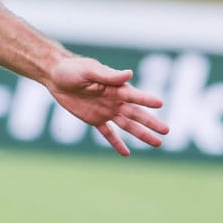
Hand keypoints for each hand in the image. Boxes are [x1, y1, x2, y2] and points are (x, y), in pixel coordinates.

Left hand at [43, 55, 168, 155]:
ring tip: (157, 143)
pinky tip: (126, 153)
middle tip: (166, 131)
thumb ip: (109, 75)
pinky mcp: (94, 119)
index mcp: (115, 87)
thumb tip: (129, 74)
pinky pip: (108, 133)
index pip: (134, 95)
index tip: (161, 104)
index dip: (146, 100)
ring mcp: (106, 111)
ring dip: (141, 134)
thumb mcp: (90, 70)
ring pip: (127, 126)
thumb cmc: (73, 69)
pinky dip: (117, 143)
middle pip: (136, 114)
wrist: (56, 76)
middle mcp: (115, 100)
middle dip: (151, 122)